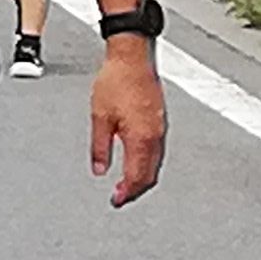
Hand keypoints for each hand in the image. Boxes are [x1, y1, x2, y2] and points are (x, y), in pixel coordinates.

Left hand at [91, 39, 167, 205]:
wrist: (132, 58)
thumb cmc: (116, 82)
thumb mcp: (100, 117)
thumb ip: (100, 147)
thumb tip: (100, 169)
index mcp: (141, 138)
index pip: (138, 176)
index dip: (127, 193)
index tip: (116, 201)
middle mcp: (155, 136)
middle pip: (150, 174)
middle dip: (136, 190)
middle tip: (120, 198)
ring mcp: (160, 128)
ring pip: (156, 163)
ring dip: (142, 177)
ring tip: (126, 185)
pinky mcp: (159, 120)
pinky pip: (156, 150)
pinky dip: (147, 163)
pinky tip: (136, 163)